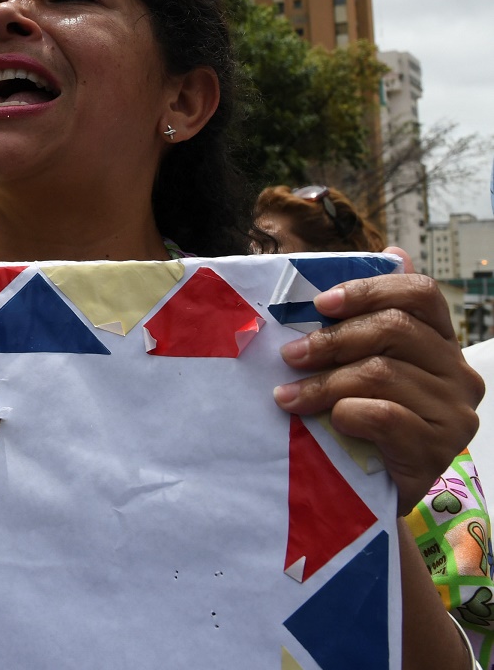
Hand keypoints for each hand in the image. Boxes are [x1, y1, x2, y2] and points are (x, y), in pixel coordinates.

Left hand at [273, 247, 482, 513]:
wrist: (364, 492)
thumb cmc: (357, 420)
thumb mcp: (357, 365)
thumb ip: (367, 316)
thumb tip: (391, 252)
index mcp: (439, 341)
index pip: (420, 293)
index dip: (368, 291)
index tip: (321, 304)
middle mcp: (458, 372)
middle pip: (395, 330)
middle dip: (332, 340)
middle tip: (289, 355)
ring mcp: (455, 411)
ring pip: (382, 373)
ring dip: (323, 383)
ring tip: (287, 397)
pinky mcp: (440, 448)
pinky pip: (384, 415)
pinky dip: (346, 413)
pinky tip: (329, 422)